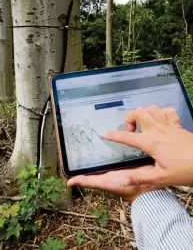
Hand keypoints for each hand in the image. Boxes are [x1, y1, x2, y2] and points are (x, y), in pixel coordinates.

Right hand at [68, 106, 192, 199]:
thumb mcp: (160, 178)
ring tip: (143, 125)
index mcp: (150, 142)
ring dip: (144, 113)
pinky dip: (161, 113)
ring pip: (152, 108)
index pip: (127, 137)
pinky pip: (168, 111)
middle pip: (138, 113)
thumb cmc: (184, 170)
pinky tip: (160, 121)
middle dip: (130, 118)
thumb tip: (121, 181)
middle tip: (131, 132)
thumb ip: (139, 177)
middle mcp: (157, 130)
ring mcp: (168, 125)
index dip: (113, 135)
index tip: (104, 134)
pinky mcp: (178, 125)